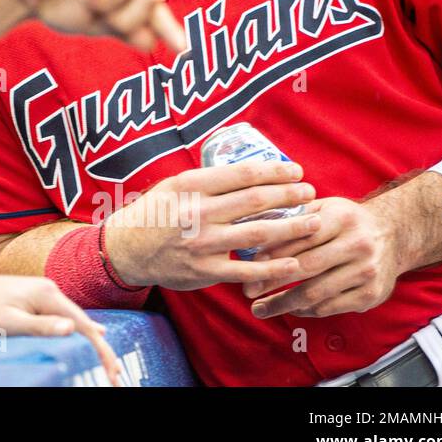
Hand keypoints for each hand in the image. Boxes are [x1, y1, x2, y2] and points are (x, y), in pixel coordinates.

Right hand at [0, 0, 186, 52]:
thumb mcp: (96, 25)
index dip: (169, 28)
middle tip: (104, 21)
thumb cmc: (59, 4)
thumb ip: (124, 32)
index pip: (156, 7)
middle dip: (127, 17)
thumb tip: (151, 44)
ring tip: (89, 3)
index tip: (183, 51)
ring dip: (110, 2)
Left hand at [0, 273, 122, 385]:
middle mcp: (45, 289)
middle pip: (82, 322)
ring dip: (87, 342)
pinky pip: (57, 318)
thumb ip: (41, 327)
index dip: (101, 350)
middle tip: (115, 376)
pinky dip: (72, 333)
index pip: (85, 325)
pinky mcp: (27, 300)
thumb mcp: (8, 323)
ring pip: (71, 320)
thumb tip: (75, 328)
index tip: (113, 372)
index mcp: (46, 293)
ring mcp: (36, 294)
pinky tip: (80, 336)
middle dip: (100, 349)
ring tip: (105, 363)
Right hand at [106, 160, 320, 290]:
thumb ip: (207, 180)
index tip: (295, 171)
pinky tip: (294, 262)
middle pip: (255, 200)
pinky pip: (247, 270)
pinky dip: (274, 267)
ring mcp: (202, 243)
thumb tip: (251, 171)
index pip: (242, 173)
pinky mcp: (205, 270)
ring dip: (292, 227)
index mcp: (190, 186)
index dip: (275, 171)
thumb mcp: (173, 185)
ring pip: (258, 233)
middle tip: (311, 191)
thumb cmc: (154, 212)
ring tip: (314, 221)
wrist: (126, 249)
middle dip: (289, 195)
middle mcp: (197, 212)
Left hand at [242, 197, 401, 318]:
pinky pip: (330, 307)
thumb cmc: (346, 221)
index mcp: (341, 218)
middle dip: (271, 281)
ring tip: (260, 308)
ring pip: (316, 293)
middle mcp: (357, 245)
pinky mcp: (371, 295)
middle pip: (305, 267)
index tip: (246, 264)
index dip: (270, 253)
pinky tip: (289, 309)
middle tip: (247, 291)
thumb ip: (292, 216)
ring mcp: (367, 272)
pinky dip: (306, 310)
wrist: (394, 235)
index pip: (298, 238)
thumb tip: (251, 229)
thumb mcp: (323, 207)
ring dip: (284, 304)